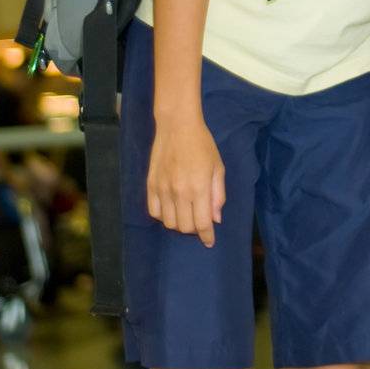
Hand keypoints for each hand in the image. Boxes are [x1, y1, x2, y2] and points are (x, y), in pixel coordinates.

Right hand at [146, 115, 224, 246]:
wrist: (177, 126)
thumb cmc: (202, 145)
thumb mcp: (218, 167)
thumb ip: (218, 195)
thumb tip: (216, 219)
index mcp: (199, 187)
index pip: (202, 223)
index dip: (207, 236)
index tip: (210, 241)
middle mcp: (179, 191)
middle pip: (185, 227)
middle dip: (195, 230)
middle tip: (200, 220)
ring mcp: (162, 189)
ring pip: (169, 223)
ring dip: (179, 224)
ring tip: (186, 214)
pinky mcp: (150, 185)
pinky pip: (154, 212)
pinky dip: (163, 216)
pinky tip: (171, 208)